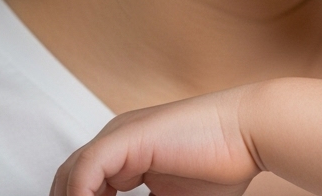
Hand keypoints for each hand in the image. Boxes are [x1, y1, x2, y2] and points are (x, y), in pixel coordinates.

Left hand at [51, 85, 262, 195]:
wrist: (252, 132)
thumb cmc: (227, 163)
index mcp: (128, 155)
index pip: (85, 187)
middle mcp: (118, 141)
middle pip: (70, 180)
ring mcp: (120, 136)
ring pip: (71, 174)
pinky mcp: (127, 137)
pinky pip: (85, 168)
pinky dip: (79, 194)